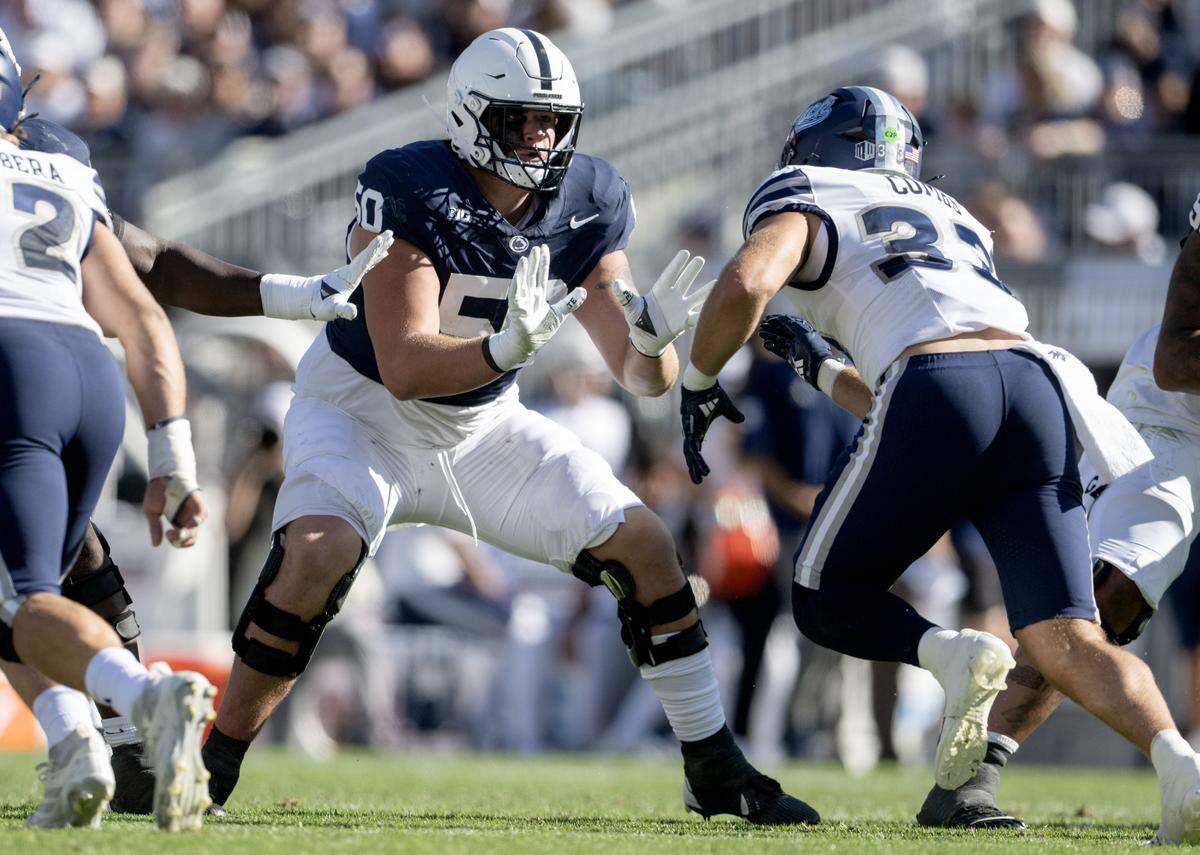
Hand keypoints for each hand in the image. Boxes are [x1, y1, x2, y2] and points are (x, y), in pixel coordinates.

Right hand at [143, 476, 207, 547]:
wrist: (162, 475)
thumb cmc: (157, 492)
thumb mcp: (152, 512)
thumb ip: (155, 527)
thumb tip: (156, 545)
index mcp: (178, 522)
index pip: (183, 540)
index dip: (176, 542)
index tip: (167, 535)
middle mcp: (188, 518)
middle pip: (191, 538)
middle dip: (181, 540)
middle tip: (170, 534)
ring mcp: (193, 511)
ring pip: (196, 529)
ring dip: (188, 533)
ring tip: (179, 530)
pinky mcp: (198, 502)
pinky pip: (201, 515)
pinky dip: (196, 521)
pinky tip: (190, 521)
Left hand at [310, 230, 393, 320]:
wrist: (308, 298)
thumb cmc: (320, 305)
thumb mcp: (332, 309)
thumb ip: (342, 310)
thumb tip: (353, 313)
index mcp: (349, 276)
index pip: (364, 261)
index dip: (373, 250)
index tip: (381, 238)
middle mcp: (350, 271)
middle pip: (368, 255)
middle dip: (379, 244)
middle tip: (390, 232)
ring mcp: (351, 272)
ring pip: (368, 257)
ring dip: (379, 248)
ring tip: (391, 240)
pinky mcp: (351, 275)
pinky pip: (367, 263)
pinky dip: (376, 257)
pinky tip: (383, 254)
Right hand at [486, 244, 586, 370]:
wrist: (529, 342)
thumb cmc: (541, 329)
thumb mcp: (560, 313)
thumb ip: (571, 301)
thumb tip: (584, 290)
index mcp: (539, 294)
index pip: (542, 274)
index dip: (543, 262)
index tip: (544, 249)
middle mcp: (530, 295)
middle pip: (533, 275)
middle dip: (535, 261)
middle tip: (536, 247)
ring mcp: (522, 300)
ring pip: (523, 281)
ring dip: (524, 270)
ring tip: (526, 258)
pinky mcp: (517, 308)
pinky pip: (516, 293)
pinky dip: (517, 283)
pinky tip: (519, 274)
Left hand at [613, 250, 712, 356]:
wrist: (645, 340)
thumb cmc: (637, 322)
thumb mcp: (630, 308)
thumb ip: (625, 296)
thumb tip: (615, 283)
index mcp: (659, 292)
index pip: (670, 275)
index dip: (677, 264)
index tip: (685, 253)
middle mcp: (672, 298)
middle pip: (684, 281)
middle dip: (692, 271)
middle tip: (700, 259)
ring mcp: (680, 309)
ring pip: (695, 297)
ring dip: (705, 291)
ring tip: (717, 282)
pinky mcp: (684, 322)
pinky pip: (696, 317)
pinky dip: (703, 314)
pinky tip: (713, 309)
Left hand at [680, 382, 744, 484]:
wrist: (702, 384)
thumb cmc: (711, 393)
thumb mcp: (725, 408)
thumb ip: (733, 415)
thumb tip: (742, 419)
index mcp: (698, 428)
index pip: (695, 448)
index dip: (697, 459)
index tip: (701, 469)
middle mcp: (691, 432)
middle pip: (691, 454)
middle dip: (694, 468)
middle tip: (698, 481)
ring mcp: (689, 431)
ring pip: (690, 454)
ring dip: (695, 468)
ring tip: (699, 480)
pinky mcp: (690, 430)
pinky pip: (692, 449)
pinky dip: (697, 460)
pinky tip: (701, 469)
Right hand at [758, 314, 835, 386]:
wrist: (818, 366)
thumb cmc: (813, 347)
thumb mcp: (802, 333)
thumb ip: (792, 325)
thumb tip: (782, 317)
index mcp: (803, 330)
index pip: (788, 323)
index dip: (778, 320)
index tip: (768, 319)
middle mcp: (799, 338)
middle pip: (783, 331)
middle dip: (772, 328)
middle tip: (761, 327)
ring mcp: (795, 348)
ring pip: (780, 340)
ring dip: (770, 336)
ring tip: (761, 334)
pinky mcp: (791, 358)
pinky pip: (780, 351)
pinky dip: (772, 347)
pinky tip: (765, 344)